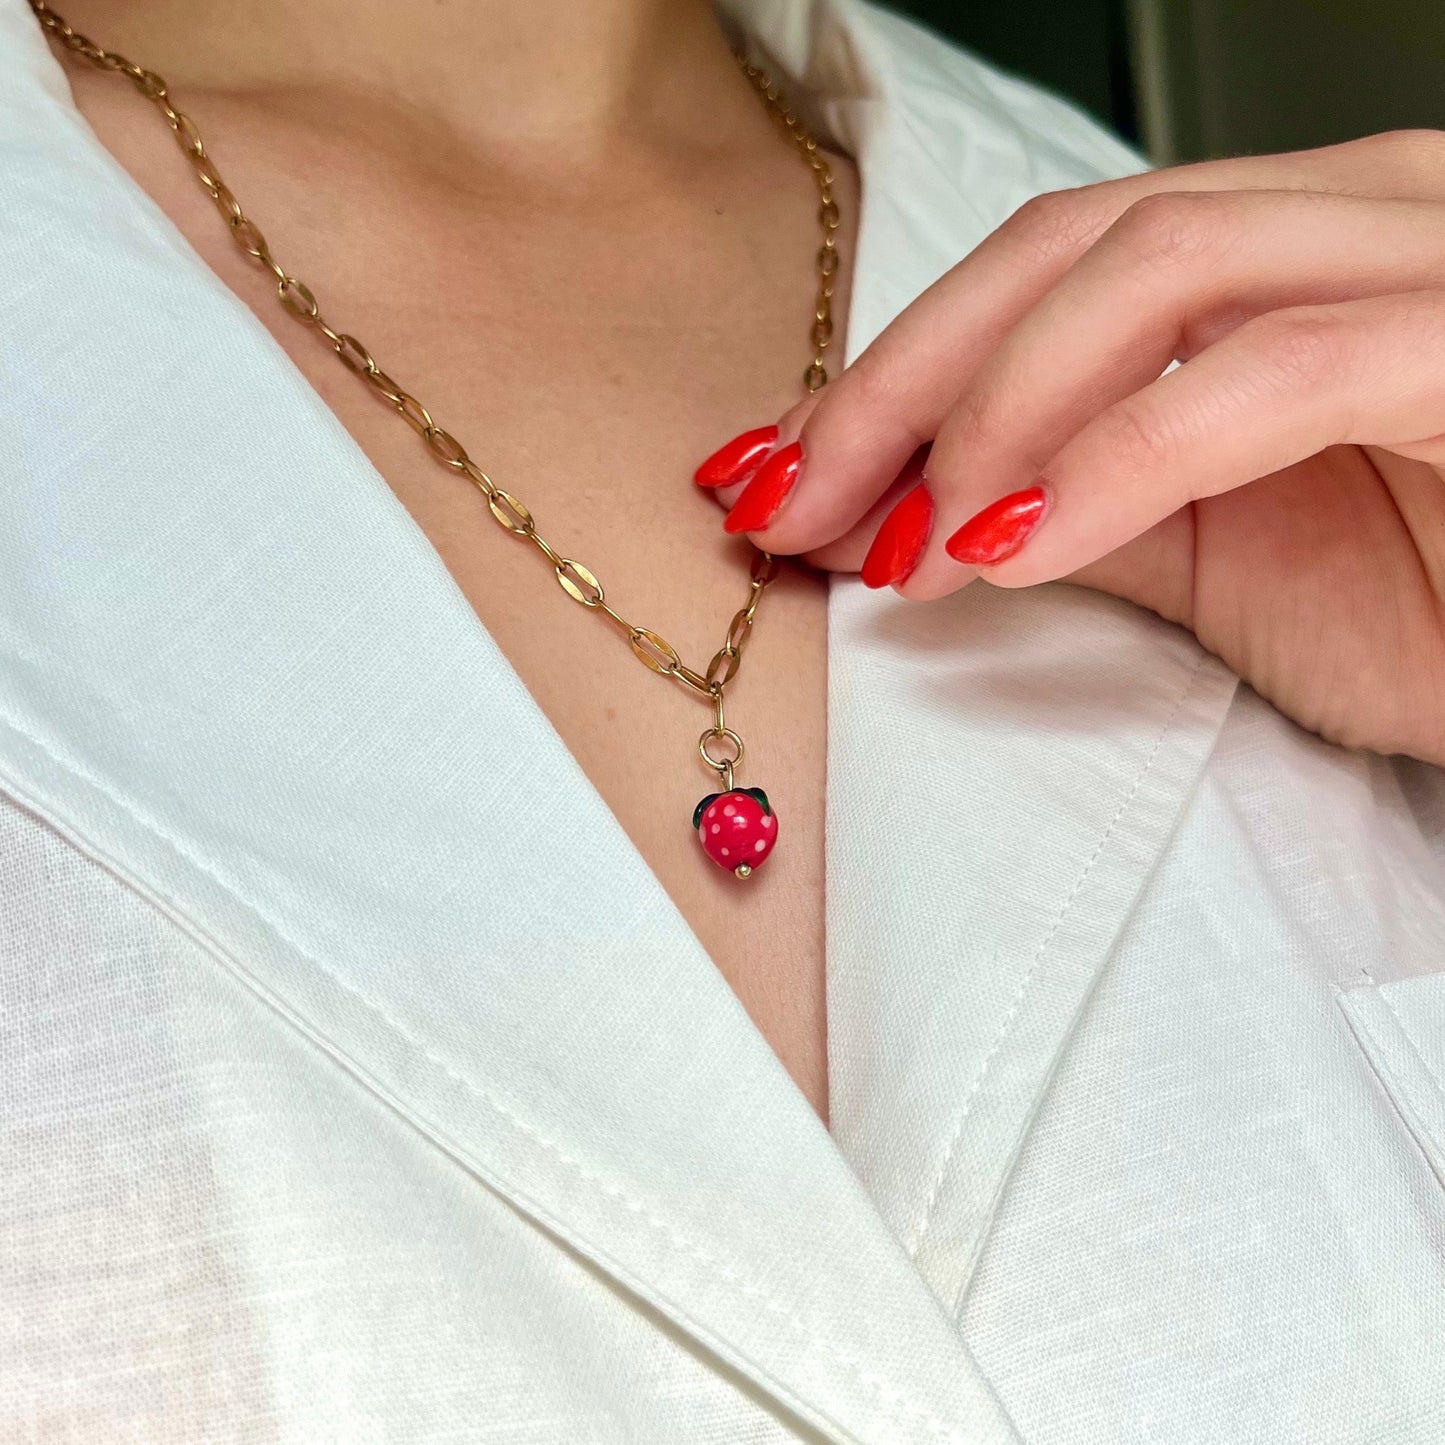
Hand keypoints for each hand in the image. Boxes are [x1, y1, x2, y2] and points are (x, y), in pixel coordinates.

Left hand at [694, 131, 1444, 764]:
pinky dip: (1123, 458)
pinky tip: (1017, 543)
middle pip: (1073, 241)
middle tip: (800, 503)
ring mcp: (1431, 264)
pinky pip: (1282, 370)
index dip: (894, 363)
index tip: (781, 472)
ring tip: (913, 543)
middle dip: (904, 382)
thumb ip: (1049, 508)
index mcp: (1284, 252)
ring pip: (1161, 266)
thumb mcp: (1204, 563)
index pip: (1044, 263)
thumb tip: (874, 511)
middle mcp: (1359, 216)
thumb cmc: (1434, 615)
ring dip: (994, 412)